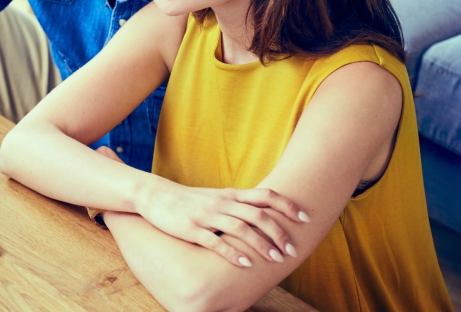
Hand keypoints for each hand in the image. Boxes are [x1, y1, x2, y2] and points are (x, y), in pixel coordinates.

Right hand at [95, 147, 308, 267]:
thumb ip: (239, 204)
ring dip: (261, 244)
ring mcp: (207, 216)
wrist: (155, 195)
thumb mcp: (216, 197)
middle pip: (258, 215)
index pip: (265, 196)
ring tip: (276, 259)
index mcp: (230, 195)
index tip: (305, 218)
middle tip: (292, 250)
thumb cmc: (189, 200)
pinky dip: (232, 253)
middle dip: (278, 233)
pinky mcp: (192, 229)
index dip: (287, 206)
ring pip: (241, 229)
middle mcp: (222, 204)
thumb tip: (265, 214)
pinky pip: (215, 242)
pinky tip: (245, 264)